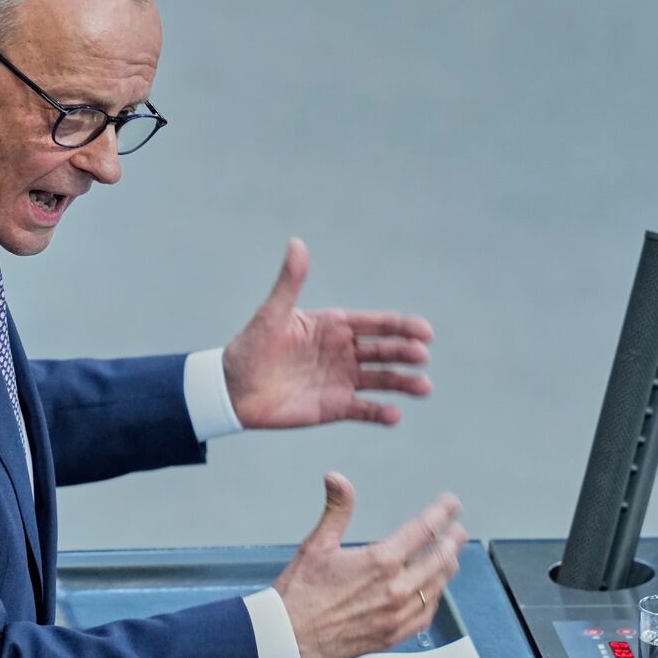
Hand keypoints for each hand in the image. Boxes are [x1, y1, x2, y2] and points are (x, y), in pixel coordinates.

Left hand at [223, 239, 432, 429]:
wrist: (233, 390)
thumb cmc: (251, 347)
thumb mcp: (272, 314)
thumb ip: (290, 282)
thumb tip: (297, 243)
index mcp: (334, 326)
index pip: (376, 324)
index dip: (401, 326)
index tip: (424, 332)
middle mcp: (344, 352)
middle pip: (384, 351)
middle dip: (405, 352)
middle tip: (421, 356)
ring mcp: (342, 380)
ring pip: (382, 380)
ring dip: (404, 383)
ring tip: (423, 387)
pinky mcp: (335, 407)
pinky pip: (364, 410)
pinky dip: (380, 413)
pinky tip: (395, 414)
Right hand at [273, 472, 465, 657]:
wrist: (289, 638)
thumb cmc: (301, 593)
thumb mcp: (317, 544)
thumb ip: (337, 509)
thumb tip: (337, 479)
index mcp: (381, 561)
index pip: (424, 530)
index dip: (442, 513)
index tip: (451, 505)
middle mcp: (396, 589)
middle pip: (440, 558)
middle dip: (452, 540)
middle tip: (457, 531)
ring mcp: (398, 614)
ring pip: (438, 587)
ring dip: (447, 568)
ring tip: (450, 557)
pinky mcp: (394, 635)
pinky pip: (427, 614)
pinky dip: (435, 598)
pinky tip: (433, 592)